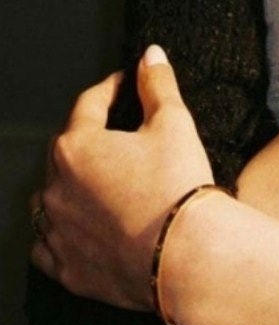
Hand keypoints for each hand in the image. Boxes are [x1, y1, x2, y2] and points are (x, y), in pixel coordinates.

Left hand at [30, 45, 212, 310]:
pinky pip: (47, 246)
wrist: (186, 256)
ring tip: (95, 181)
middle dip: (89, 136)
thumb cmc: (178, 186)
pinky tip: (77, 227)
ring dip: (66, 185)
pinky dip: (58, 233)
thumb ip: (157, 85)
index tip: (126, 84)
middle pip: (65, 149)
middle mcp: (55, 187)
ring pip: (48, 198)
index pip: (89, 103)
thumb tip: (151, 55)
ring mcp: (57, 231)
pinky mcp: (66, 269)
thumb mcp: (174, 123)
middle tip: (117, 132)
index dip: (111, 89)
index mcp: (77, 147)